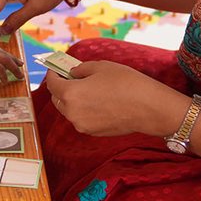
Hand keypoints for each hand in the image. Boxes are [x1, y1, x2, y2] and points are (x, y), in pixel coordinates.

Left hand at [42, 58, 184, 138]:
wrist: (148, 108)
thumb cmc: (126, 83)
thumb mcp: (101, 67)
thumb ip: (81, 69)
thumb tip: (73, 74)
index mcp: (71, 94)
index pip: (52, 85)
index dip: (52, 75)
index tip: (55, 69)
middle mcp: (72, 112)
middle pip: (57, 99)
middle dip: (61, 88)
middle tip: (69, 78)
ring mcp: (82, 125)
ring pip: (69, 111)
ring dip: (72, 100)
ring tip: (86, 89)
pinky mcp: (93, 132)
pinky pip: (81, 119)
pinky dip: (83, 110)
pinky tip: (97, 102)